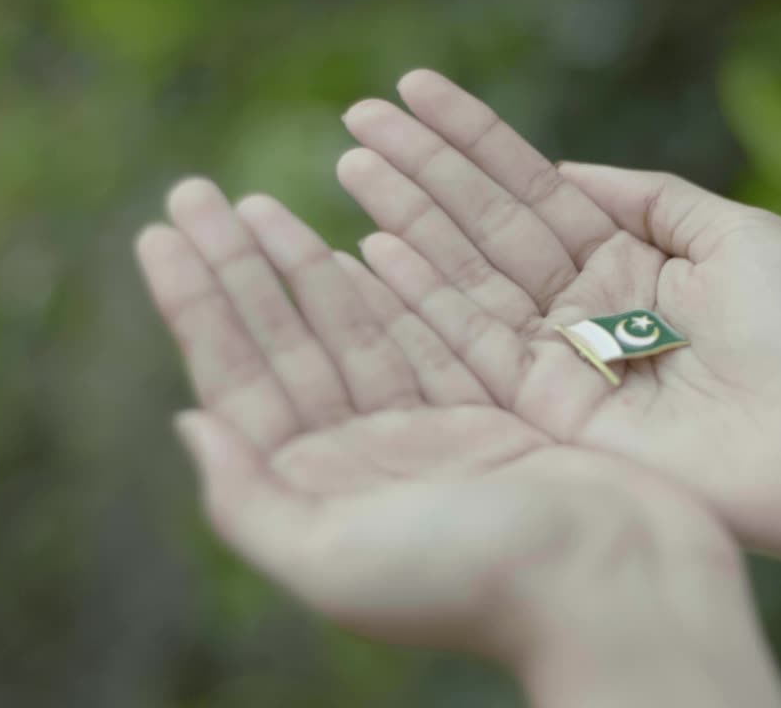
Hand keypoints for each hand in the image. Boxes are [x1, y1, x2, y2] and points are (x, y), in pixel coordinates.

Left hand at [136, 181, 780, 706]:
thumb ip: (250, 504)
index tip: (160, 232)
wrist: (619, 590)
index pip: (240, 382)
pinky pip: (427, 334)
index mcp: (318, 496)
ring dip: (300, 265)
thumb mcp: (336, 564)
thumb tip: (189, 422)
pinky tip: (355, 242)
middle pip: (286, 343)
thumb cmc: (478, 583)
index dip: (198, 306)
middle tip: (194, 191)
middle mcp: (363, 461)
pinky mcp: (488, 413)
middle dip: (240, 267)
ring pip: (351, 329)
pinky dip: (392, 287)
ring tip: (256, 203)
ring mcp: (425, 434)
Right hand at [338, 70, 780, 595]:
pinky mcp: (549, 415)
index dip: (473, 140)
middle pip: (486, 228)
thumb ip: (650, 200)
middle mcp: (584, 308)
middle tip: (358, 119)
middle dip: (423, 171)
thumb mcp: (737, 234)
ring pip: (468, 279)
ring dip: (408, 223)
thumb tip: (570, 170)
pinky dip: (423, 304)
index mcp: (629, 260)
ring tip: (354, 164)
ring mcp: (562, 361)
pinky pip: (473, 350)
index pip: (533, 188)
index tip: (416, 91)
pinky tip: (373, 252)